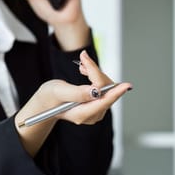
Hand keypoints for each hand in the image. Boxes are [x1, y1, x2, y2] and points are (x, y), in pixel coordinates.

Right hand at [14, 51, 131, 155]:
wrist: (47, 102)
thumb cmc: (50, 97)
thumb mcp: (59, 91)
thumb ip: (77, 93)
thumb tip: (96, 91)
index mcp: (81, 114)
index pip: (103, 101)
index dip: (114, 91)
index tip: (127, 85)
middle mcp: (92, 115)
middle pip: (106, 92)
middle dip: (96, 73)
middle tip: (83, 60)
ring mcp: (96, 111)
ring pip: (106, 88)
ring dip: (95, 73)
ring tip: (81, 66)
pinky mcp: (97, 105)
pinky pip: (104, 88)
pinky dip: (95, 77)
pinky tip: (85, 72)